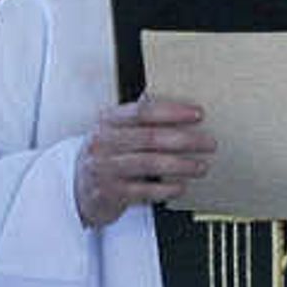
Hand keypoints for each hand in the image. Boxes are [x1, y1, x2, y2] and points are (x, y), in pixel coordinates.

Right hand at [76, 96, 213, 228]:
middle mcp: (103, 143)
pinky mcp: (109, 193)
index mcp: (107, 121)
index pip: (142, 111)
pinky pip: (144, 190)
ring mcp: (104, 169)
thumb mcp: (113, 131)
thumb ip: (136, 116)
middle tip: (209, 143)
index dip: (172, 111)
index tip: (197, 114)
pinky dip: (166, 188)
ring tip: (201, 166)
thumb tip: (163, 93)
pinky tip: (181, 186)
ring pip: (149, 163)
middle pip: (150, 137)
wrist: (77, 190)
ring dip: (181, 165)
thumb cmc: (104, 156)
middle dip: (185, 140)